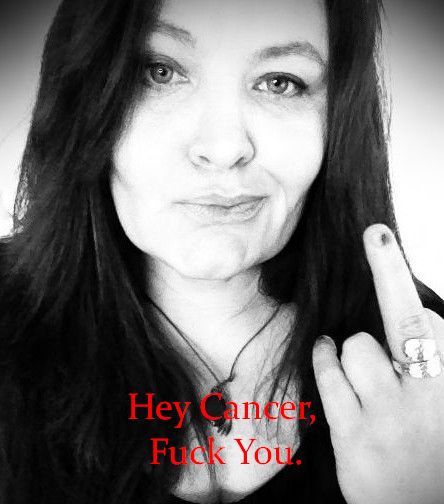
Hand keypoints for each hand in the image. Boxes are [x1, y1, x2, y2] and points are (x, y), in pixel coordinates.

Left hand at [312, 223, 443, 503]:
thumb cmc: (439, 455)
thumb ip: (440, 361)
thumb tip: (425, 322)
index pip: (430, 320)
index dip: (402, 284)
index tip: (381, 238)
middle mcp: (428, 398)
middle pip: (404, 320)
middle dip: (388, 272)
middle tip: (376, 236)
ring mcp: (388, 419)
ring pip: (358, 346)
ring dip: (358, 349)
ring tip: (368, 367)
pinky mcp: (353, 440)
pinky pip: (329, 377)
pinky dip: (327, 358)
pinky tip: (329, 354)